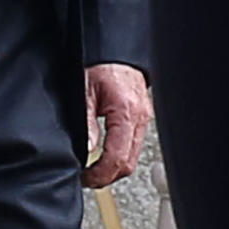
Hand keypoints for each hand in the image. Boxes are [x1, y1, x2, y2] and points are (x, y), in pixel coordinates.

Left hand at [84, 63, 152, 189]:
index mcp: (127, 113)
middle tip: (88, 179)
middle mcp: (141, 118)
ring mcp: (144, 118)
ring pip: (133, 156)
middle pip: (130, 163)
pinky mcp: (142, 116)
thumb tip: (87, 149)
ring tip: (94, 169)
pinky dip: (120, 154)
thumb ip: (86, 122)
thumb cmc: (100, 63)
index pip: (118, 157)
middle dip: (108, 176)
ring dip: (114, 167)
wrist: (116, 48)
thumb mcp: (84, 90)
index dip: (101, 174)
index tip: (86, 179)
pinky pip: (133, 144)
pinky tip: (105, 154)